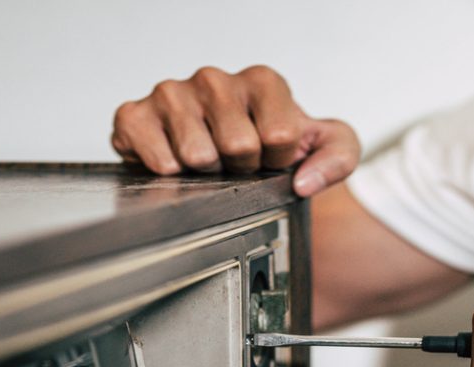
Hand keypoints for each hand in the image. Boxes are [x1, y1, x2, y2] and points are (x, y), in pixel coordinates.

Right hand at [111, 65, 360, 195]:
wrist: (224, 155)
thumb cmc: (272, 147)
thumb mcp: (326, 147)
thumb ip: (338, 157)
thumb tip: (304, 182)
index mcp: (262, 81)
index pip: (279, 135)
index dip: (278, 161)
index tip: (271, 157)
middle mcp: (215, 79)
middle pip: (239, 146)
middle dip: (243, 168)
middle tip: (237, 163)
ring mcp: (172, 93)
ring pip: (198, 154)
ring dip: (208, 173)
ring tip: (209, 161)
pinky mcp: (135, 114)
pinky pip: (155, 156)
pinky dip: (167, 171)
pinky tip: (175, 162)